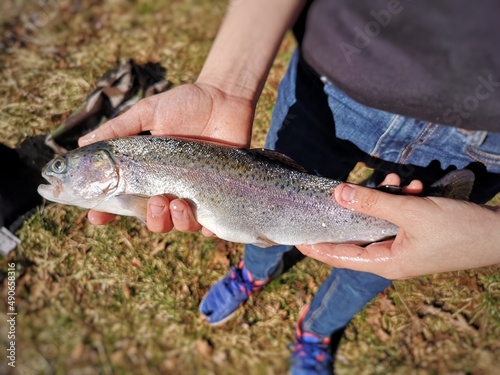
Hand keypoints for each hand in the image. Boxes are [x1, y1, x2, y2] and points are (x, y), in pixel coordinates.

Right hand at [78, 82, 253, 233]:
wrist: (224, 98)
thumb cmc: (185, 104)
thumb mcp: (148, 113)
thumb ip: (118, 129)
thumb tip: (82, 143)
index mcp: (147, 173)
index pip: (121, 199)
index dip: (106, 212)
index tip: (96, 216)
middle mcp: (167, 188)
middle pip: (152, 219)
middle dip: (149, 218)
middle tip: (154, 201)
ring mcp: (192, 194)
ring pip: (178, 225)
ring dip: (174, 221)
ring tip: (177, 202)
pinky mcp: (218, 196)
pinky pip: (210, 225)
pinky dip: (206, 228)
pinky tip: (205, 220)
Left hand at [297, 176, 499, 278]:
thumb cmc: (459, 230)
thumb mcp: (412, 211)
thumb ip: (372, 201)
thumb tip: (336, 193)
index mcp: (385, 262)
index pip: (339, 256)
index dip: (316, 245)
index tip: (296, 235)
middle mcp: (391, 258)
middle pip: (356, 233)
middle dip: (356, 207)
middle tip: (350, 188)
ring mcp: (404, 247)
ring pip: (378, 220)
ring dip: (385, 199)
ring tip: (401, 184)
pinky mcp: (416, 235)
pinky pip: (396, 216)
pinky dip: (400, 201)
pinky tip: (414, 187)